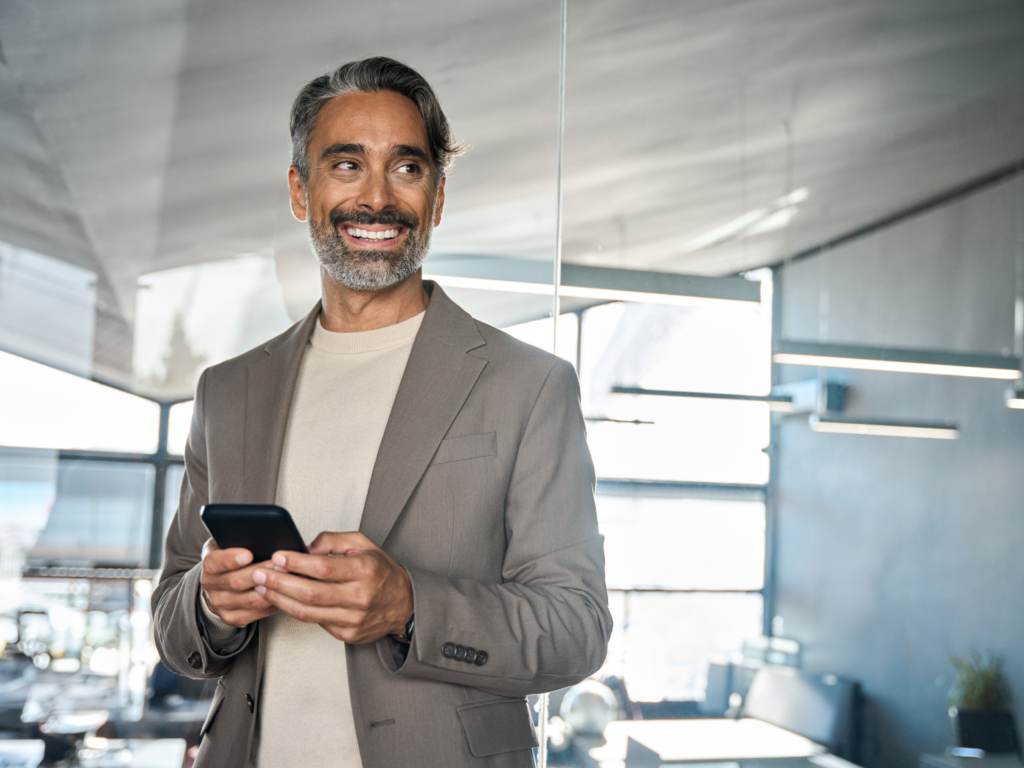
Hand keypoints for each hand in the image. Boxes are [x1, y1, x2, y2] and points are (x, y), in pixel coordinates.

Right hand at [200, 538, 277, 626]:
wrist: (220, 581)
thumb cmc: (234, 556)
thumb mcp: (232, 541)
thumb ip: (243, 537)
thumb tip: (266, 535)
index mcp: (210, 563)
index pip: (215, 561)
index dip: (231, 559)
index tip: (248, 554)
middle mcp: (210, 584)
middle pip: (235, 582)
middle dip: (260, 573)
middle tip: (280, 565)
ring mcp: (220, 603)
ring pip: (249, 600)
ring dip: (270, 590)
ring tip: (287, 579)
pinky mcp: (231, 617)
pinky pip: (254, 614)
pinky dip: (270, 605)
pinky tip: (282, 595)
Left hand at [252, 531, 412, 643]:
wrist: (405, 604)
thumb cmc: (382, 572)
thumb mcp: (364, 544)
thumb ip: (333, 541)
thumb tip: (305, 547)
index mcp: (365, 570)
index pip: (323, 568)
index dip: (296, 563)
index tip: (278, 556)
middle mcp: (359, 597)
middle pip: (310, 593)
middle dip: (279, 582)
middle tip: (259, 574)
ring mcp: (353, 619)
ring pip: (307, 612)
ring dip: (280, 600)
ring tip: (262, 588)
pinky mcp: (348, 634)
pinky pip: (316, 623)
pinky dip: (296, 611)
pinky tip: (283, 600)